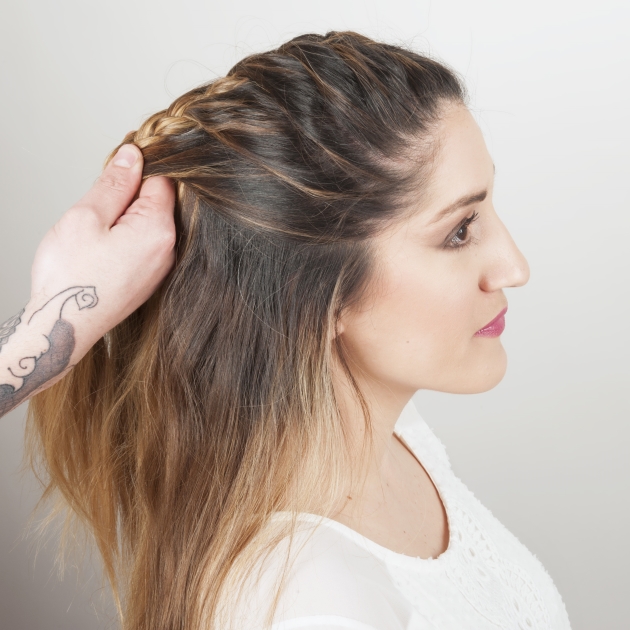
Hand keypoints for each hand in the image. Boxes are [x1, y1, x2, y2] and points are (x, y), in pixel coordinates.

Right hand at [30, 144, 175, 343]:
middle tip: (99, 210)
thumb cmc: (72, 276)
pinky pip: (145, 245)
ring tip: (98, 235)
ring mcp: (161, 267)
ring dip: (126, 219)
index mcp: (159, 230)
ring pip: (150, 224)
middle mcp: (169, 250)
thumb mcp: (87, 216)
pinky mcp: (150, 278)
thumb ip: (115, 183)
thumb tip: (134, 155)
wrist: (64, 326)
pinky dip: (127, 239)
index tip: (114, 175)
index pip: (163, 180)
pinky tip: (104, 251)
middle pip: (159, 202)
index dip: (138, 169)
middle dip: (131, 196)